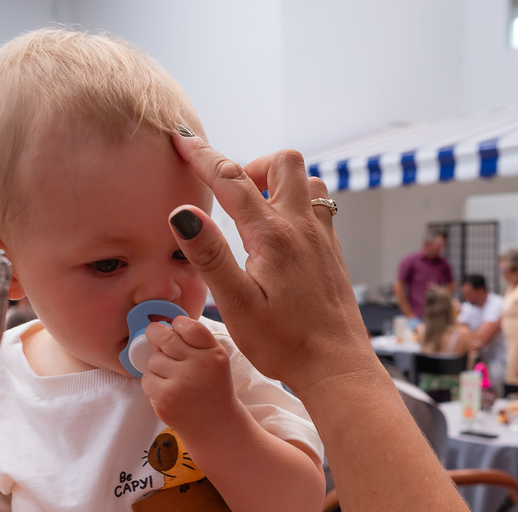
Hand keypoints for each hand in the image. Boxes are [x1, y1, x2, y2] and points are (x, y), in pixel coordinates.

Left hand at [140, 316, 242, 437]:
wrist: (215, 426)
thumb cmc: (212, 388)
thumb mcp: (216, 361)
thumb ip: (195, 342)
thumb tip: (161, 328)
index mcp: (214, 354)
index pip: (189, 326)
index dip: (177, 323)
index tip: (174, 327)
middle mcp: (199, 366)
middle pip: (164, 337)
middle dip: (155, 333)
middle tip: (155, 336)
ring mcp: (181, 383)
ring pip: (154, 360)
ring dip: (158, 366)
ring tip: (173, 379)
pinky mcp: (166, 399)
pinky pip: (147, 379)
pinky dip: (153, 384)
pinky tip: (168, 392)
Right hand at [167, 135, 375, 397]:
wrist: (336, 367)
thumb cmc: (284, 344)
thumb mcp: (236, 304)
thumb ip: (210, 255)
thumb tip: (183, 213)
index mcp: (273, 236)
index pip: (231, 180)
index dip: (203, 157)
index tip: (182, 139)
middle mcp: (303, 228)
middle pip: (284, 162)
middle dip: (253, 164)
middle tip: (232, 191)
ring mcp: (323, 239)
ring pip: (309, 182)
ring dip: (281, 183)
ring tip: (258, 209)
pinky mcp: (332, 254)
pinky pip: (320, 208)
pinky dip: (297, 205)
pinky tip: (282, 236)